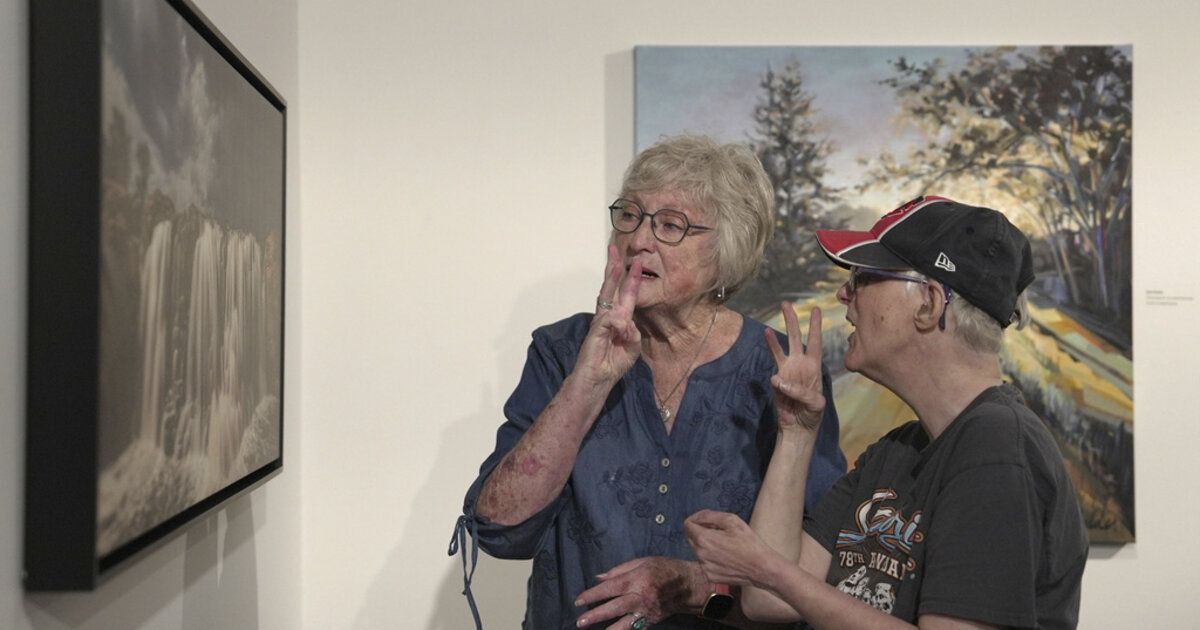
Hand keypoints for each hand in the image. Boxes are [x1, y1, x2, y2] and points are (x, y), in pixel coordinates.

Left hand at [574, 556, 699, 628]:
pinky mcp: (651, 621)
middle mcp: (641, 596)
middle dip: (595, 615)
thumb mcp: (643, 561)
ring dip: (607, 629)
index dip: (593, 595)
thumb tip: (599, 579)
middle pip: (614, 607)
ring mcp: (647, 611)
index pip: (610, 588)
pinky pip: (634, 629)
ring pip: (624, 623)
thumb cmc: (666, 568)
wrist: (690, 585)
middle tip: (580, 621)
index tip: (579, 601)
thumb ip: (620, 570)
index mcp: (637, 579)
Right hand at [576, 245, 643, 386]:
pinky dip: (617, 323)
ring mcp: (600, 321)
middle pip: (611, 287)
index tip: (636, 262)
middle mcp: (609, 316)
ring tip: (615, 263)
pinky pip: (609, 320)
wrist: (597, 379)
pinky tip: (620, 328)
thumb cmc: (612, 364)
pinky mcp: (595, 329)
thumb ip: (633, 334)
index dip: (631, 278)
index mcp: (620, 320)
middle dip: (614, 267)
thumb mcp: (632, 349)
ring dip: (611, 278)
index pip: (626, 295)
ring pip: (606, 294)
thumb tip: (624, 321)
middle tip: (613, 249)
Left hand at [685, 510, 775, 588]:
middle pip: (690, 537)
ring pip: (698, 550)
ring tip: (725, 544)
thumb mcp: (732, 520)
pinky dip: (711, 557)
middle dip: (701, 530)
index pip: (688, 524)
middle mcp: (700, 555)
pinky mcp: (710, 576)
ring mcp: (705, 567)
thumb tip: (699, 517)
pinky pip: (705, 562)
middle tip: (718, 530)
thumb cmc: (749, 543)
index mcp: (704, 539)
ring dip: (706, 544)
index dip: (697, 519)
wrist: (761, 568)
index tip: (708, 520)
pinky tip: (726, 557)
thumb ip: (710, 515)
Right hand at [763, 303, 825, 432]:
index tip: (816, 309)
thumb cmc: (812, 415)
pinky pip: (772, 366)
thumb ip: (800, 392)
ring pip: (781, 348)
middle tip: (786, 304)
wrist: (798, 428)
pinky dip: (770, 357)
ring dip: (774, 337)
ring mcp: (788, 371)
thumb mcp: (815, 404)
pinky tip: (771, 358)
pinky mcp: (777, 380)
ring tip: (768, 327)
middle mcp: (801, 364)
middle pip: (796, 338)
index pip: (816, 342)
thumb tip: (778, 380)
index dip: (816, 326)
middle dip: (792, 321)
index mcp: (815, 367)